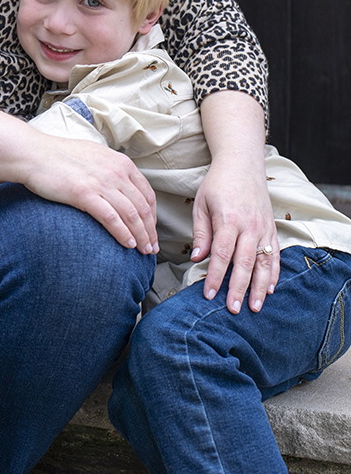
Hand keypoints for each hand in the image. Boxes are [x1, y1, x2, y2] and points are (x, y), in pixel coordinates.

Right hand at [0, 102, 157, 254]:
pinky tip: (127, 244)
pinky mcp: (85, 194)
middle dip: (150, 231)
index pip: (147, 193)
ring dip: (141, 236)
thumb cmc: (61, 156)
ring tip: (143, 251)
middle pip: (143, 207)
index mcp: (121, 163)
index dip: (153, 216)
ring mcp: (101, 183)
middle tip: (152, 248)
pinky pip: (111, 218)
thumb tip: (120, 185)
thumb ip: (111, 169)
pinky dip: (123, 233)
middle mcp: (116, 172)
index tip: (152, 230)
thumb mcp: (95, 156)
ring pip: (131, 215)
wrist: (35, 154)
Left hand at [194, 90, 278, 313]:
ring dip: (260, 286)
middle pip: (244, 262)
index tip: (209, 295)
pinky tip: (270, 289)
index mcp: (228, 218)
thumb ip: (201, 232)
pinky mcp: (272, 228)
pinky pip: (275, 254)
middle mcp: (249, 225)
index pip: (221, 254)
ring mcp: (264, 227)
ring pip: (264, 262)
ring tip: (255, 307)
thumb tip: (197, 258)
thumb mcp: (202, 203)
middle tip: (233, 309)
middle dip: (239, 288)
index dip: (215, 276)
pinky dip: (273, 273)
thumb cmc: (217, 183)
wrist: (242, 164)